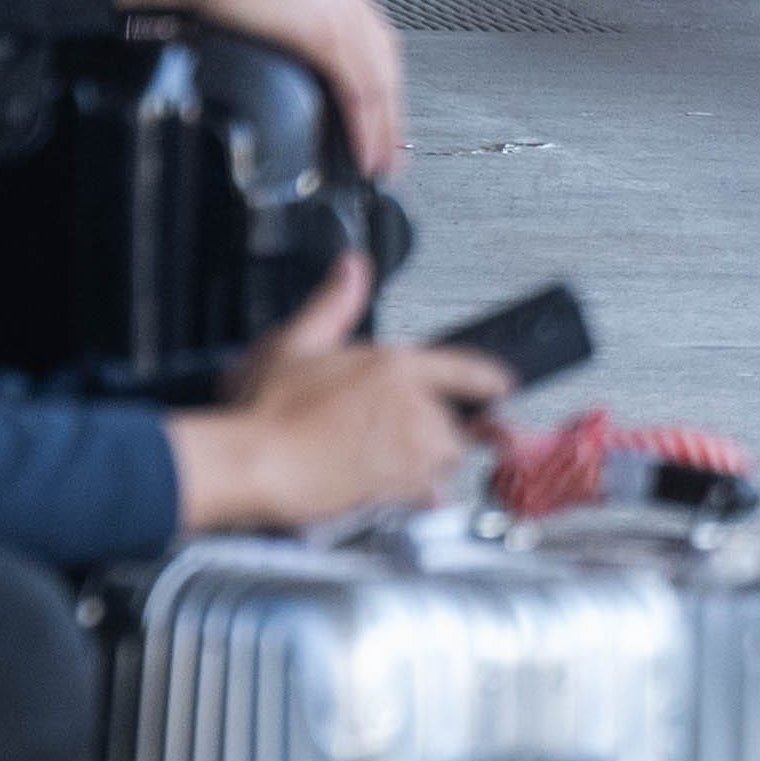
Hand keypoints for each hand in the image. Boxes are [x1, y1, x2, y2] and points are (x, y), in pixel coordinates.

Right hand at [112, 0, 408, 177]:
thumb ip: (282, 9)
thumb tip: (274, 33)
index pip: (373, 38)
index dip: (380, 79)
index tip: (378, 110)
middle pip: (386, 62)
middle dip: (391, 110)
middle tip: (390, 148)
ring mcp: (341, 15)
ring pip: (379, 82)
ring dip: (384, 127)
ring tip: (380, 160)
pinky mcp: (327, 37)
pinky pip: (359, 91)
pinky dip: (366, 125)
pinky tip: (364, 149)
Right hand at [163, 261, 506, 539]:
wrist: (258, 464)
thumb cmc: (269, 410)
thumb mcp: (295, 342)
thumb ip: (334, 304)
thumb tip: (353, 268)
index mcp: (394, 366)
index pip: (464, 369)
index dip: (488, 378)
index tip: (501, 385)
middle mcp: (415, 408)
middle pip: (453, 422)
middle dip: (431, 429)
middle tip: (387, 433)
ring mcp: (413, 449)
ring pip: (445, 458)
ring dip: (426, 461)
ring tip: (381, 458)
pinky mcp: (405, 486)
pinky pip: (431, 491)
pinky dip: (417, 492)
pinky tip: (385, 486)